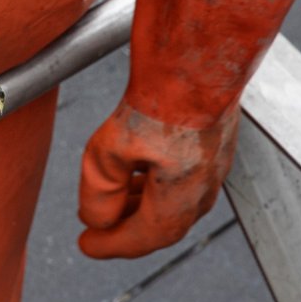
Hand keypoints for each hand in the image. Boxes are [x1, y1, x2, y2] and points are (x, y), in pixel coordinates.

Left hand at [77, 102, 237, 258]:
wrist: (200, 55)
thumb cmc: (162, 98)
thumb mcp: (110, 150)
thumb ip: (100, 192)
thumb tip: (96, 220)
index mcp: (182, 198)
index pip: (144, 238)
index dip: (112, 245)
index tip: (86, 246)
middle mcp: (204, 188)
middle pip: (163, 225)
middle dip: (128, 229)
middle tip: (98, 229)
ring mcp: (214, 164)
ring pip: (175, 201)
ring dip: (142, 205)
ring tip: (115, 202)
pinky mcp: (214, 140)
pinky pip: (184, 178)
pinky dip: (156, 183)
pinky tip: (139, 170)